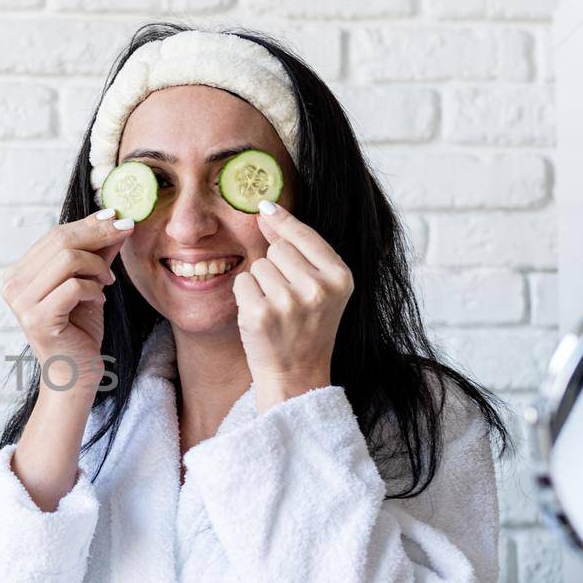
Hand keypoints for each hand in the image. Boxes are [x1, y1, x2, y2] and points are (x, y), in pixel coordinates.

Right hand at [2, 209, 132, 392]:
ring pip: (67, 259)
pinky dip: (94, 288)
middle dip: (98, 233)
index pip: (55, 235)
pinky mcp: (38, 320)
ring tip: (107, 282)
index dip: (89, 222)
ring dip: (97, 266)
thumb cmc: (79, 331)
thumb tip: (115, 219)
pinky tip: (100, 300)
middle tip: (126, 231)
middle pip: (60, 241)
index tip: (117, 216)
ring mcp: (21, 303)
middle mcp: (12, 285)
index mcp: (18, 274)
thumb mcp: (89, 284)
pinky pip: (74, 286)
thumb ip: (96, 254)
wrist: (74, 376)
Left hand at [232, 203, 353, 410]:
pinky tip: (260, 316)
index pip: (304, 235)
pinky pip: (242, 282)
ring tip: (276, 309)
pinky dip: (245, 296)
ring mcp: (289, 302)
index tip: (265, 208)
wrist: (296, 374)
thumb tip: (268, 209)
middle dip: (275, 267)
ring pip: (258, 265)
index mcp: (340, 277)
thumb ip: (298, 247)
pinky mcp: (261, 315)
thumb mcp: (320, 287)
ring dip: (260, 283)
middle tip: (286, 297)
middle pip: (277, 249)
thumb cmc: (307, 327)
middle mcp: (318, 288)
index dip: (282, 221)